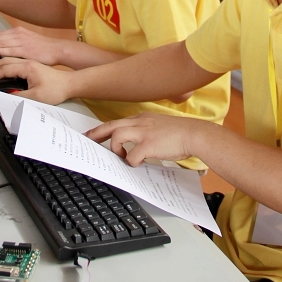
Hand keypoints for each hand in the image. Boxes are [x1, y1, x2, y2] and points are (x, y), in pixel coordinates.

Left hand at [0, 26, 64, 64]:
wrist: (57, 49)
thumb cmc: (43, 48)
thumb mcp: (27, 42)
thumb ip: (15, 44)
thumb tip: (2, 48)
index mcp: (18, 32)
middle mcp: (18, 34)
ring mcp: (22, 41)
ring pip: (1, 42)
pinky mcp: (26, 49)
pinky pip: (10, 49)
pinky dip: (0, 49)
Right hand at [0, 57, 73, 105]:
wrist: (70, 83)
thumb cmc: (56, 89)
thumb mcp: (37, 97)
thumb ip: (19, 96)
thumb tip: (5, 96)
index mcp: (27, 67)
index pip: (4, 69)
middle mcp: (27, 62)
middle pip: (4, 61)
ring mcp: (29, 62)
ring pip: (8, 58)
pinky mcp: (32, 64)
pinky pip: (13, 59)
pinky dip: (4, 62)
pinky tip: (1, 67)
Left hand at [85, 112, 202, 166]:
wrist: (195, 133)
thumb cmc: (180, 133)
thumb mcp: (158, 127)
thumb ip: (146, 132)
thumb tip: (136, 146)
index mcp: (141, 118)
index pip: (116, 122)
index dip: (102, 129)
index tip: (92, 134)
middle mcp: (140, 122)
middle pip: (110, 126)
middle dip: (96, 134)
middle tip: (86, 141)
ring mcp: (144, 132)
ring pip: (117, 137)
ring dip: (117, 149)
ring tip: (123, 157)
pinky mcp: (149, 144)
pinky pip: (132, 155)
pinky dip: (132, 161)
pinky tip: (138, 163)